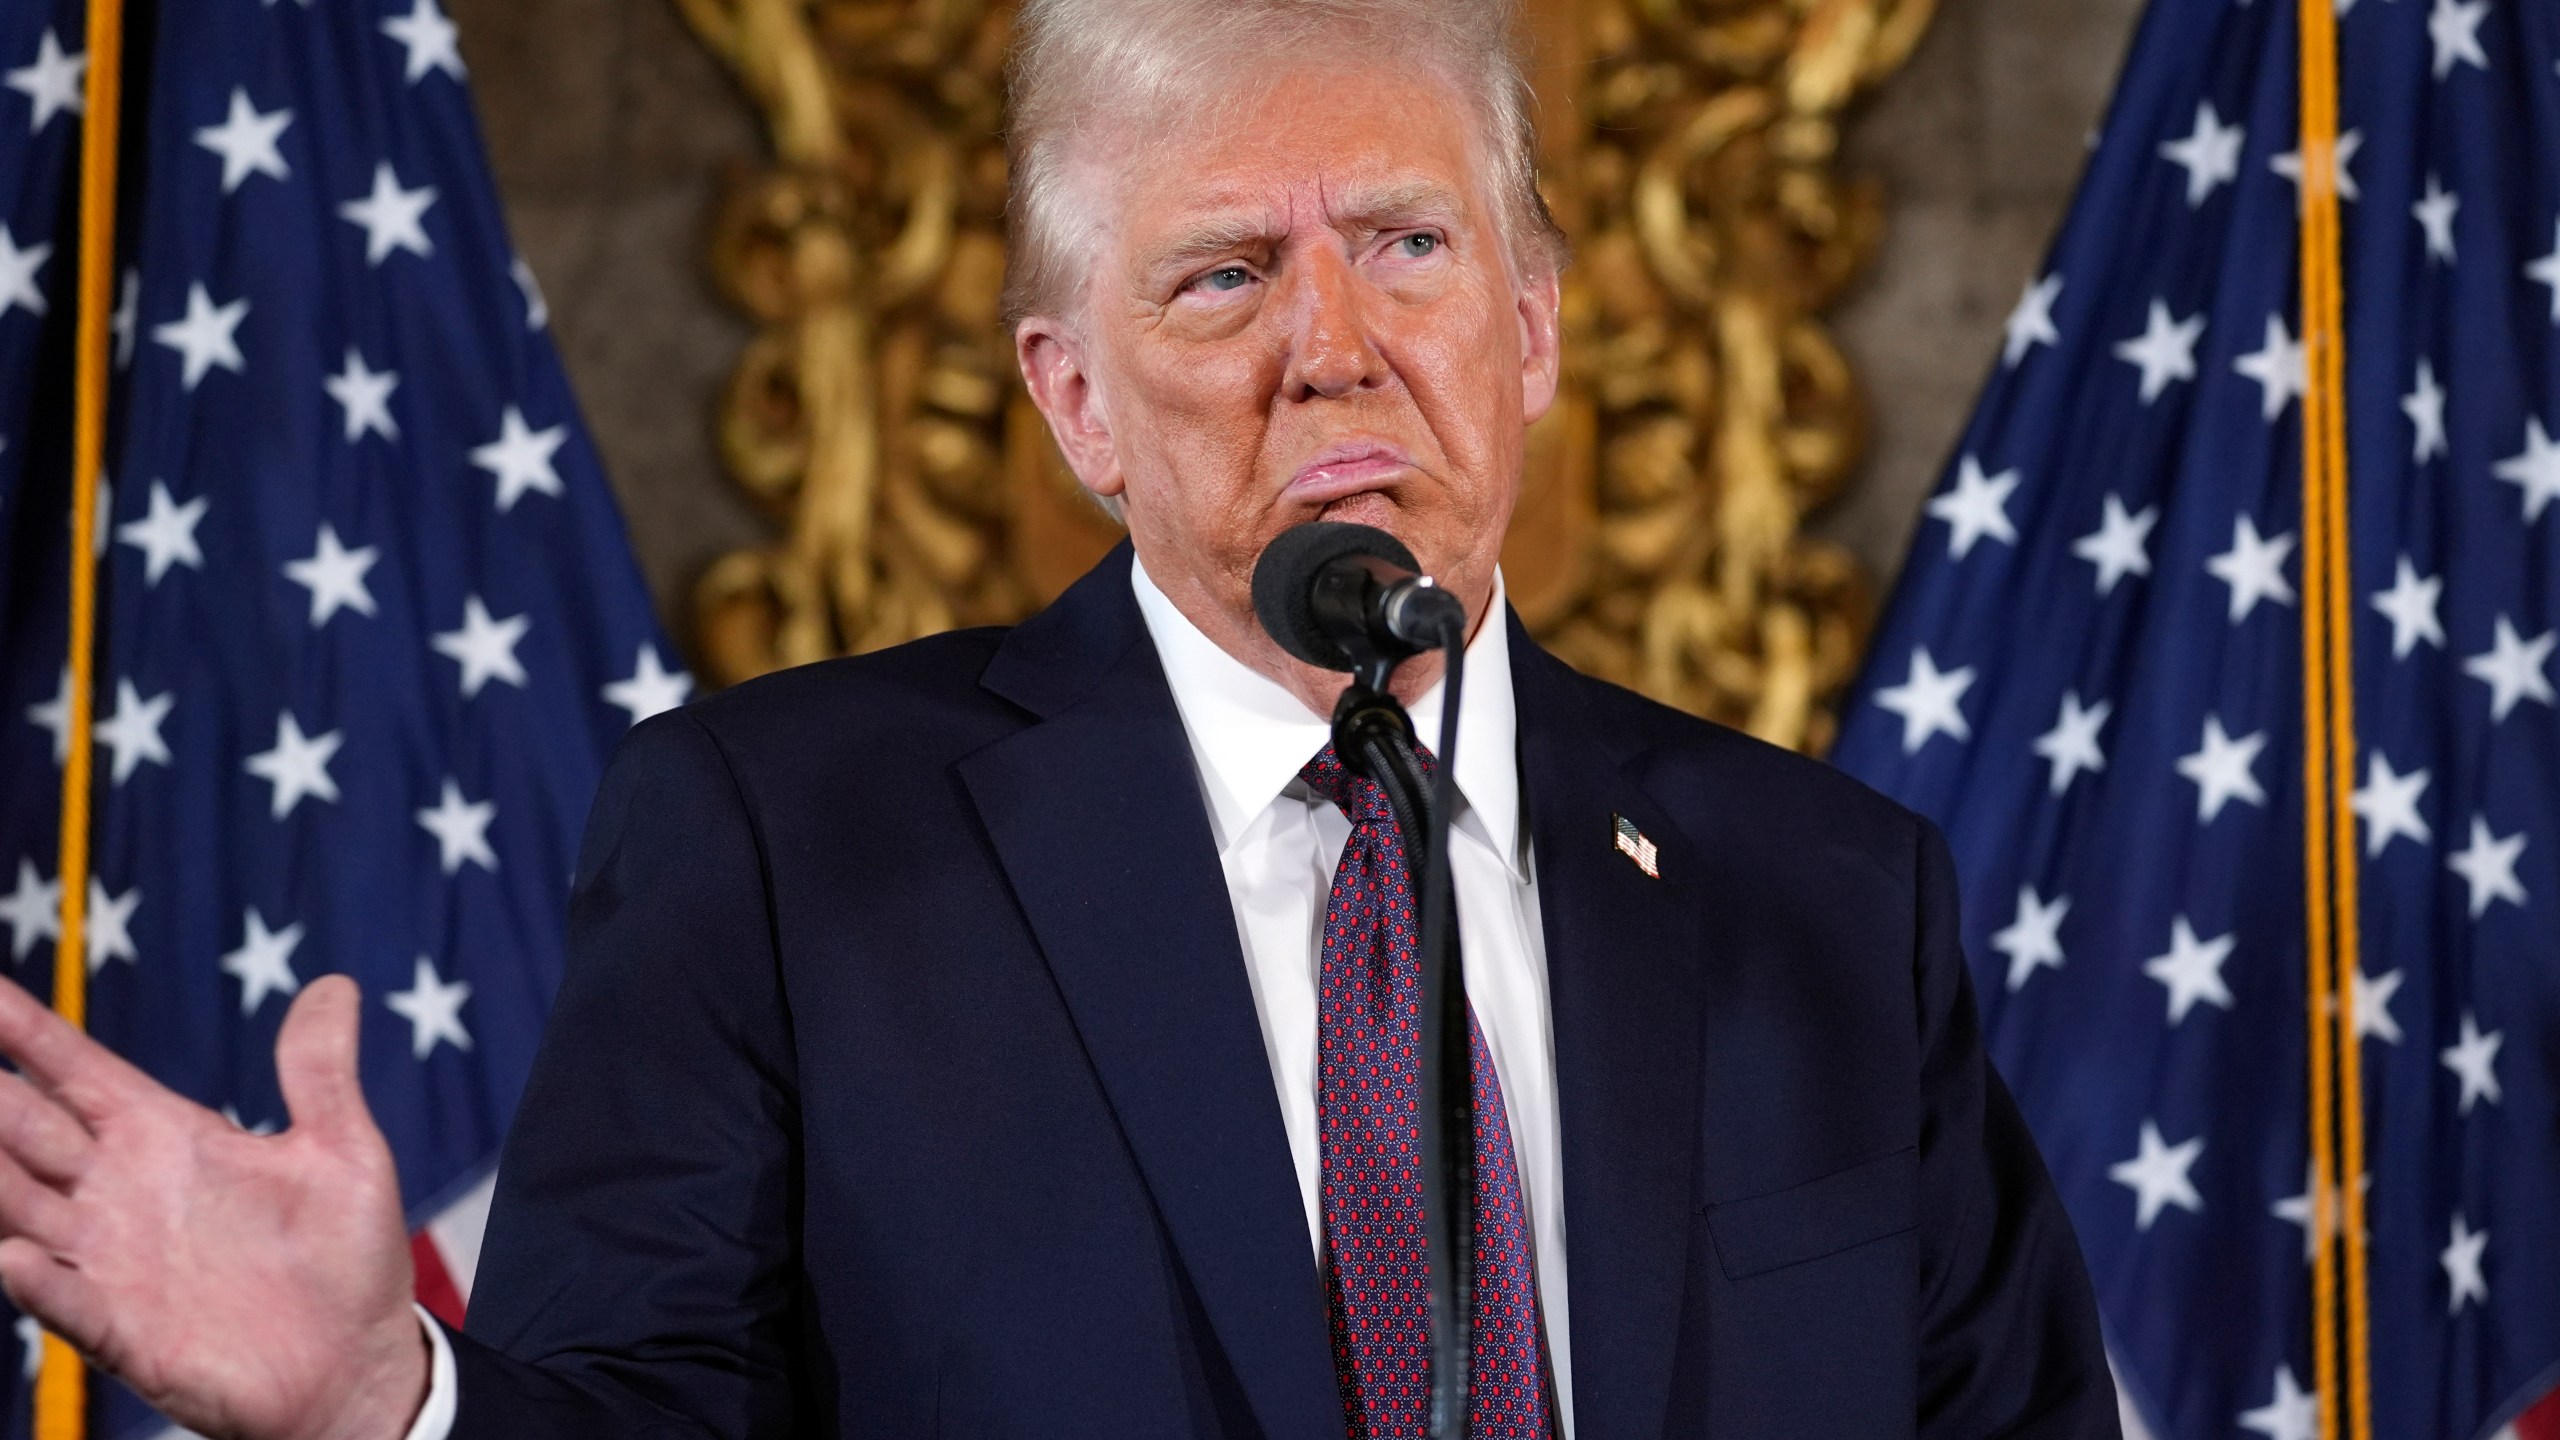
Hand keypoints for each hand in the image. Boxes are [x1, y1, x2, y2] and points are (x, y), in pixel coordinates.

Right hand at [0, 976, 427, 1439]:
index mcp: (168, 1137)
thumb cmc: (346, 1259)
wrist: (358, 1363)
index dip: (27, 1033)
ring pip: (21, 1207)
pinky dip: (37, 1280)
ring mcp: (113, 1260)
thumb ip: (320, 1072)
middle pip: (30, 1130)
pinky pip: (65, 1299)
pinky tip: (12, 1256)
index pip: (78, 1073)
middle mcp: (122, 1192)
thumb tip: (334, 984)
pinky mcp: (124, 1329)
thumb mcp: (343, 1151)